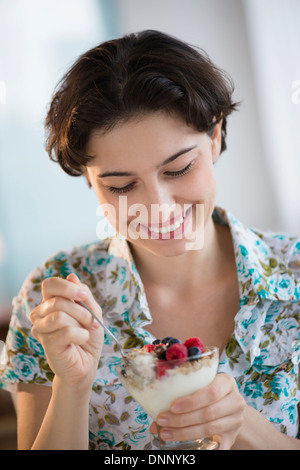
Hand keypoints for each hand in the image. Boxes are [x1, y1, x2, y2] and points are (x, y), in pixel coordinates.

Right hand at [30, 273, 103, 390]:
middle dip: (82, 310)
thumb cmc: (88, 336)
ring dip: (81, 322)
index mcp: (51, 302)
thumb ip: (83, 294)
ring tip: (86, 331)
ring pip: (59, 315)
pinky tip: (81, 340)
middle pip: (58, 301)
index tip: (84, 296)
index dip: (67, 287)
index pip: (49, 284)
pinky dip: (81, 335)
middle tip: (92, 321)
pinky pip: (65, 331)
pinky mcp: (46, 344)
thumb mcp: (92, 311)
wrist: (87, 363)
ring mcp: (41, 329)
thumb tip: (72, 276)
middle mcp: (41, 313)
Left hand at [150, 373, 245, 449]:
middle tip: (163, 421)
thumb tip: (155, 418)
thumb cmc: (210, 394)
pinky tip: (188, 447)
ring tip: (167, 433)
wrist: (231, 407)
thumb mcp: (201, 387)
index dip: (191, 401)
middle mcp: (235, 400)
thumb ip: (183, 396)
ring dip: (186, 433)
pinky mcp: (233, 436)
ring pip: (210, 428)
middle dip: (183, 419)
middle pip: (208, 412)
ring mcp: (236, 419)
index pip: (211, 392)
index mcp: (227, 382)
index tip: (172, 407)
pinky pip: (219, 444)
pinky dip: (204, 447)